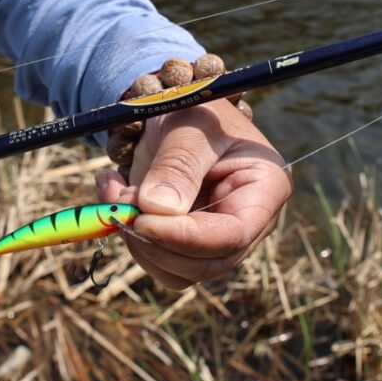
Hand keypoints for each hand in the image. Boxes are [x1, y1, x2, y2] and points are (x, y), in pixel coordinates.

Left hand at [96, 98, 291, 288]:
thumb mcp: (188, 124)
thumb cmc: (194, 108)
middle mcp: (247, 222)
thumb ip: (177, 163)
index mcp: (265, 189)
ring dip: (136, 241)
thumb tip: (156, 209)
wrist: (174, 110)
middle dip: (155, 242)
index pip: (232, 235)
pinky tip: (116, 195)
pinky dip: (128, 236)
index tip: (141, 220)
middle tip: (120, 205)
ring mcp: (216, 237)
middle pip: (205, 264)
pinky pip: (156, 259)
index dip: (185, 237)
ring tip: (117, 191)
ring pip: (177, 271)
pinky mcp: (186, 242)